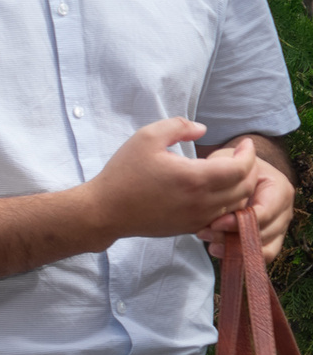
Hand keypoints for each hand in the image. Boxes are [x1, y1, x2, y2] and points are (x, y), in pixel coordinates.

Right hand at [85, 118, 253, 242]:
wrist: (105, 211)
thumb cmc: (123, 173)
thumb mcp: (146, 137)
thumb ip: (178, 126)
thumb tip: (202, 130)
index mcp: (195, 178)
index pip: (241, 168)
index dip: (248, 153)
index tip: (244, 144)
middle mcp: (202, 202)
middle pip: (245, 187)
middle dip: (249, 169)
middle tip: (239, 157)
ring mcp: (197, 218)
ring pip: (237, 204)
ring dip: (240, 187)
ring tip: (228, 173)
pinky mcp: (190, 228)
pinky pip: (222, 216)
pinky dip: (227, 203)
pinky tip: (214, 191)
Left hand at [198, 139, 295, 265]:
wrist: (237, 171)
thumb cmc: (232, 164)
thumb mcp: (229, 162)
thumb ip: (228, 177)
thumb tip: (225, 199)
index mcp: (279, 189)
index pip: (264, 213)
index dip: (240, 222)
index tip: (214, 223)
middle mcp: (283, 211)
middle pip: (264, 234)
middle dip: (233, 237)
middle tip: (204, 233)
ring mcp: (278, 227)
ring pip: (263, 249)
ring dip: (234, 249)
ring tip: (208, 242)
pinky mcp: (268, 239)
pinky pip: (258, 256)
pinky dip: (239, 257)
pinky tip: (216, 250)